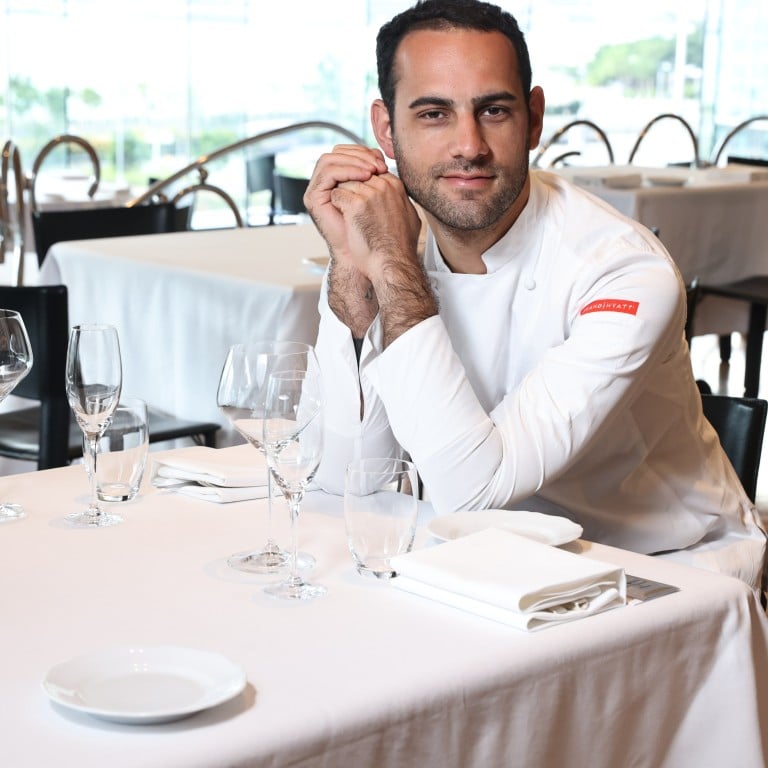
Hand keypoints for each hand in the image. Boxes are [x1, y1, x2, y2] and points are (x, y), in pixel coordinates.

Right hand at [304, 145, 388, 261]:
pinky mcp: (313, 198)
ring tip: (373, 171)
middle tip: (379, 166)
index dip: (365, 152)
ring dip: (354, 161)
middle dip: (360, 154)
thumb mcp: (378, 197)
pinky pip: (328, 172)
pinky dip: (347, 170)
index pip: (347, 153)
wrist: (365, 256)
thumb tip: (384, 155)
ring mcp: (317, 190)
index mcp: (338, 181)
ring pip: (330, 158)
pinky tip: (365, 177)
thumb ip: (376, 176)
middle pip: (337, 152)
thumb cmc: (374, 231)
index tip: (383, 163)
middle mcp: (325, 184)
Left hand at [329, 170, 422, 281]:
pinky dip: (336, 206)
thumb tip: (398, 198)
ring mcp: (370, 194)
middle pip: (356, 176)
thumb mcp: (409, 218)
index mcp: (396, 186)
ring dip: (343, 198)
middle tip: (350, 210)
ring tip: (347, 216)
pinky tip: (344, 219)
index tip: (360, 203)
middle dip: (351, 191)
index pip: (370, 174)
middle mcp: (384, 186)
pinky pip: (337, 195)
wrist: (392, 264)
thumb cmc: (399, 248)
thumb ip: (401, 202)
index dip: (362, 188)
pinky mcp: (355, 204)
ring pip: (345, 184)